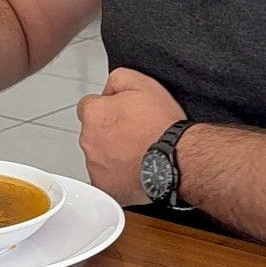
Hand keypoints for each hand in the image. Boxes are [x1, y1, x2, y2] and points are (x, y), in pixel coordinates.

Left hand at [77, 68, 186, 205]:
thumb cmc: (162, 126)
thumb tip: (108, 89)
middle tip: (134, 134)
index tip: (121, 115)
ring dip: (112, 154)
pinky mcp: (104, 186)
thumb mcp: (142, 83)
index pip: (89, 106)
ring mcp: (95, 165)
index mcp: (94, 114)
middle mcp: (88, 140)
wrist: (177, 159)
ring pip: (98, 156)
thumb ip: (117, 80)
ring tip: (138, 153)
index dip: (107, 108)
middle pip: (93, 132)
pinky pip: (106, 179)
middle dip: (108, 132)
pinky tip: (135, 170)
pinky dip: (117, 176)